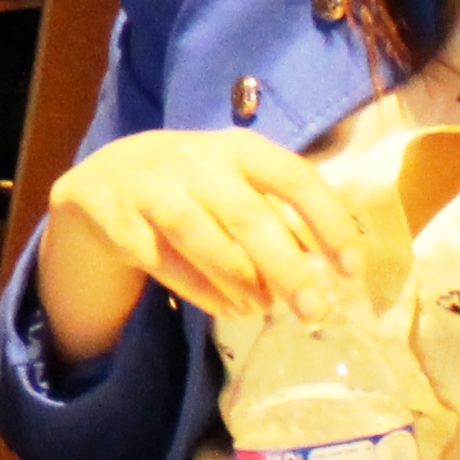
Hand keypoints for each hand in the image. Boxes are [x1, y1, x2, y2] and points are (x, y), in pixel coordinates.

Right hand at [41, 124, 361, 334]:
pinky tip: (227, 308)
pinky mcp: (120, 219)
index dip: (327, 222)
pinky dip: (200, 289)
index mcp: (240, 148)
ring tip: (262, 309)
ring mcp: (154, 187)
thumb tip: (330, 271)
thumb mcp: (238, 184)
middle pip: (248, 215)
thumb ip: (280, 217)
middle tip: (314, 311)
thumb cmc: (195, 187)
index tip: (352, 268)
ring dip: (239, 278)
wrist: (107, 179)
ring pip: (200, 235)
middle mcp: (198, 161)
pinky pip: (164, 260)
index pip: (294, 177)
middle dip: (286, 267)